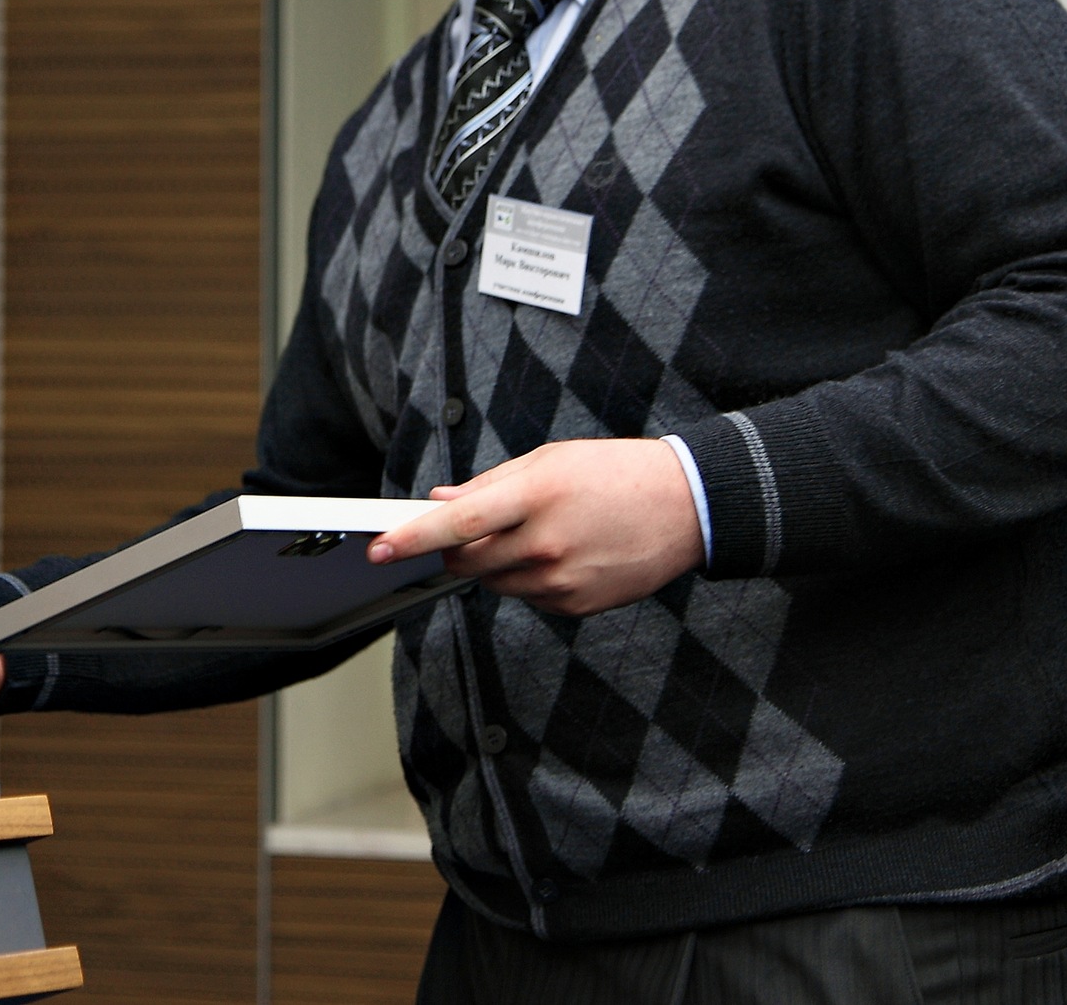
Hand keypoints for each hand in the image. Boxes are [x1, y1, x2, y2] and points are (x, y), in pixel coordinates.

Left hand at [366, 437, 704, 615]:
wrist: (687, 507)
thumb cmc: (617, 473)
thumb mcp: (551, 460)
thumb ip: (490, 484)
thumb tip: (442, 502)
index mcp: (536, 496)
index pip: (458, 524)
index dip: (412, 537)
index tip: (379, 548)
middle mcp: (546, 544)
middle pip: (468, 559)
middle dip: (458, 545)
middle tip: (478, 525)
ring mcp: (562, 581)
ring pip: (494, 582)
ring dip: (496, 561)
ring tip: (541, 530)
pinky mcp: (575, 606)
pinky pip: (527, 597)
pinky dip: (528, 578)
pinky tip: (563, 552)